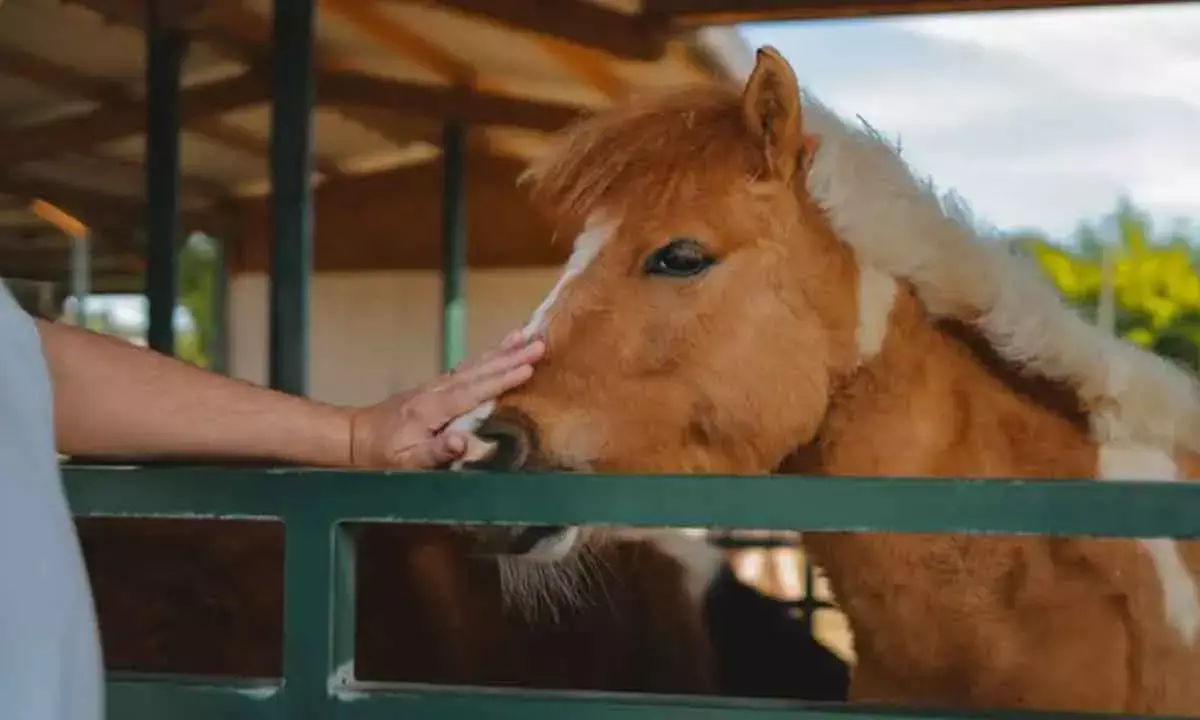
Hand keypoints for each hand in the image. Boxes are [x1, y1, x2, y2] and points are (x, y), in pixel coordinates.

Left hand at [348, 330, 544, 468]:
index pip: (474, 391)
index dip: (501, 379)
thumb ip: (436, 452)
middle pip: (478, 370)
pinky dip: (486, 356)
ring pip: (474, 363)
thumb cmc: (382, 456)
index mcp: (433, 408)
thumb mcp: (407, 462)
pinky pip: (467, 367)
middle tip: (539, 343)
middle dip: (510, 356)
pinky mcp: (435, 387)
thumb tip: (464, 441)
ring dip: (501, 349)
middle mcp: (436, 390)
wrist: (354, 438)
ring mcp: (436, 386)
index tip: (528, 366)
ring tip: (526, 335)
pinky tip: (498, 350)